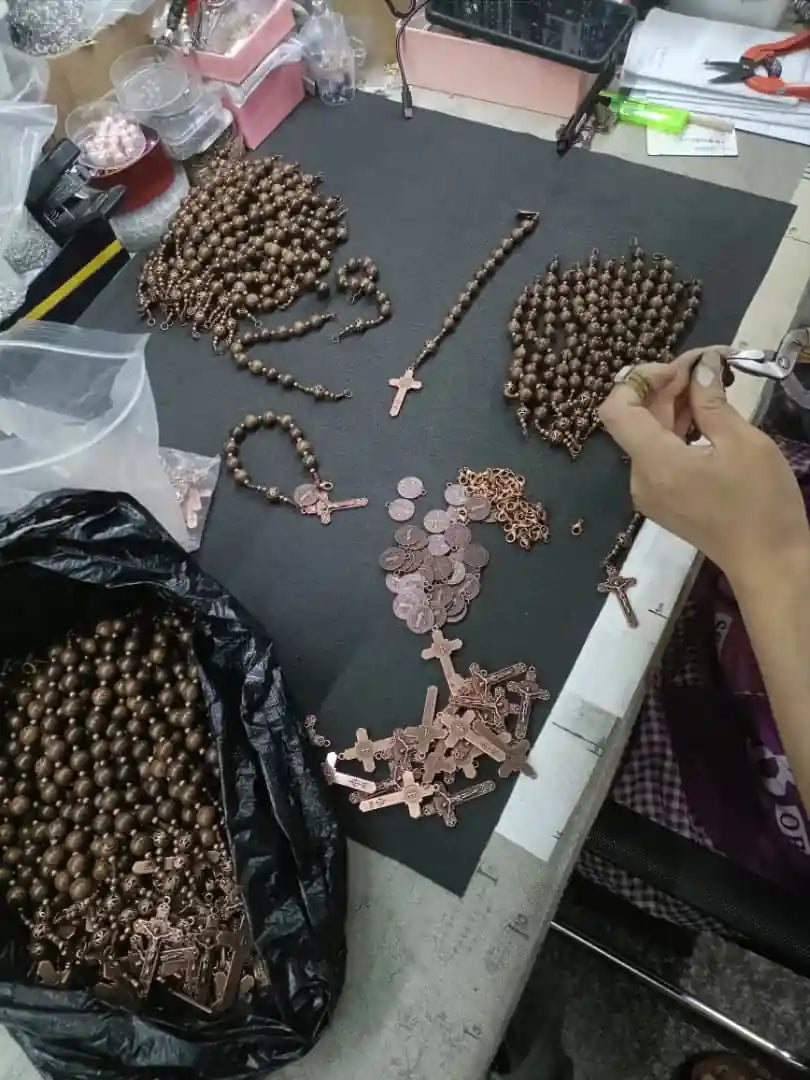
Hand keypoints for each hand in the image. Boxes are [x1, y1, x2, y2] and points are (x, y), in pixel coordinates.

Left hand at [599, 346, 809, 590]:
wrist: (769, 564)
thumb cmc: (760, 503)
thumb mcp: (743, 443)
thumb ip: (712, 402)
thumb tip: (701, 368)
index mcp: (653, 463)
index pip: (616, 409)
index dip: (641, 379)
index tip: (681, 368)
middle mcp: (640, 478)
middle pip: (637, 419)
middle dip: (667, 386)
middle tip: (709, 363)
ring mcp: (650, 492)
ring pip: (650, 436)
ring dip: (675, 406)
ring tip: (713, 382)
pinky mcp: (665, 501)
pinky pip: (661, 456)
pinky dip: (678, 431)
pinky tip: (707, 415)